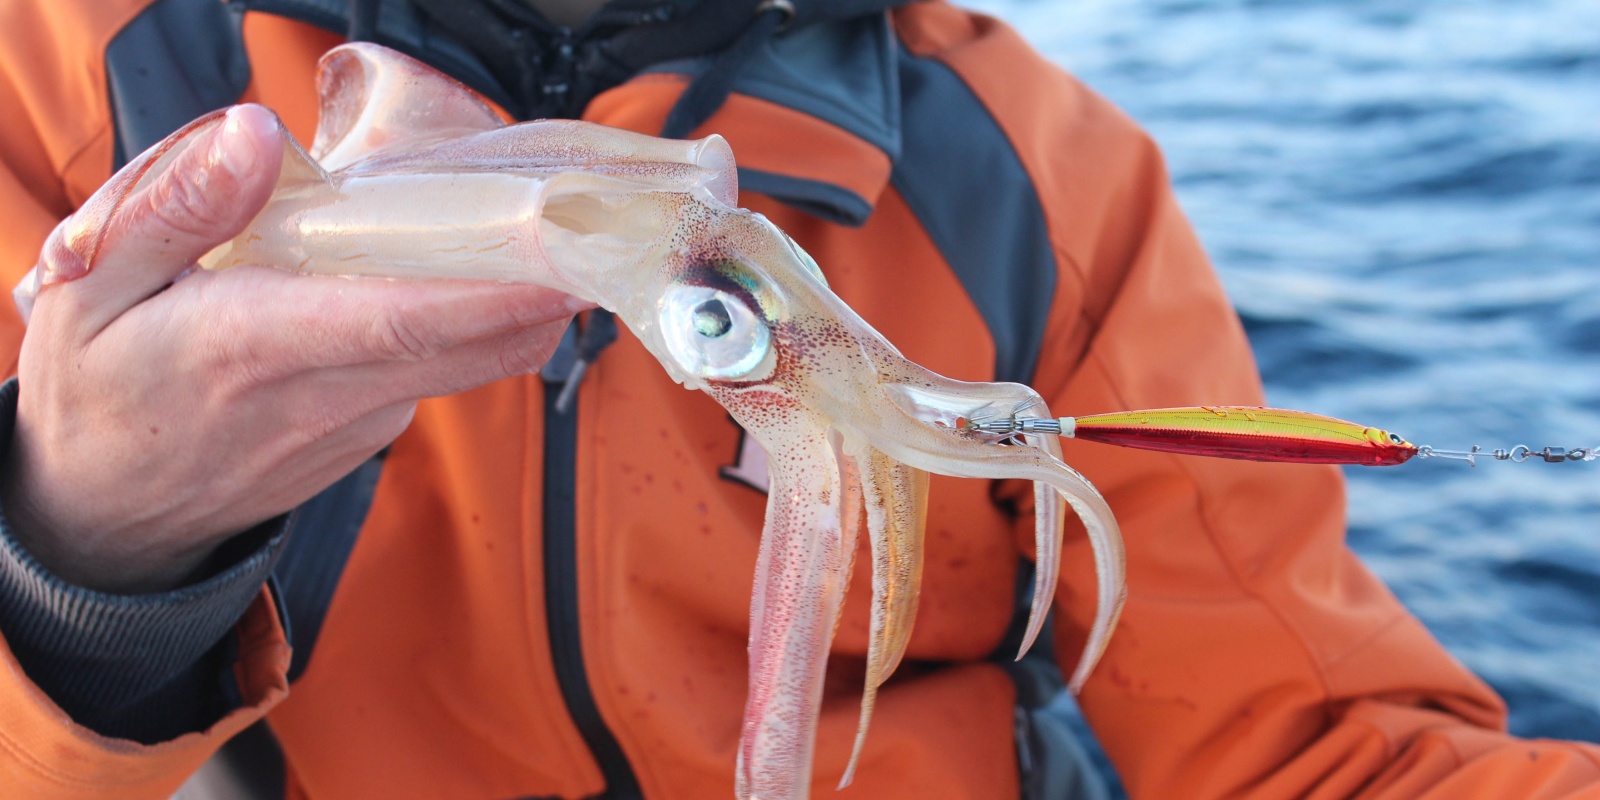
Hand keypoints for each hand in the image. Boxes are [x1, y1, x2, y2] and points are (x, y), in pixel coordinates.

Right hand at [0, 105, 584, 592]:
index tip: (561, 263)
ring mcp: (359, 425)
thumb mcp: (90, 288)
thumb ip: (175, 206)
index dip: (492, 294)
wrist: (102, 513)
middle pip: (466, 341)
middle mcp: (325, 396)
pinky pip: (438, 370)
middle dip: (540, 288)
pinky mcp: (372, 433)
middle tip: (590, 226)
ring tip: (527, 232)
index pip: (401, 321)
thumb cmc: (96, 390)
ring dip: (509, 301)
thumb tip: (255, 133)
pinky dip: (462, 324)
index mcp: (254, 347)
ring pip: (464, 357)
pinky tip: (444, 276)